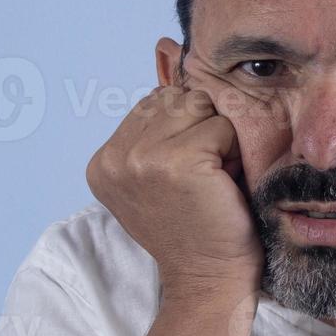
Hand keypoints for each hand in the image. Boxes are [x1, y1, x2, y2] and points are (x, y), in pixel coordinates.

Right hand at [86, 86, 262, 293]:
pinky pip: (221, 126)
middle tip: (202, 178)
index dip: (182, 131)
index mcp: (102, 161)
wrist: (208, 278)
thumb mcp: (156, 177)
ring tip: (211, 178)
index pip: (152, 102)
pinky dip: (232, 153)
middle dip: (200, 129)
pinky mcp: (178, 161)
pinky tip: (221, 185)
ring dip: (217, 139)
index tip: (182, 177)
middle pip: (175, 98)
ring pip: (199, 106)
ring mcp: (142, 158)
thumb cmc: (195, 227)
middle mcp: (114, 157)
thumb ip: (153, 130)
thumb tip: (168, 57)